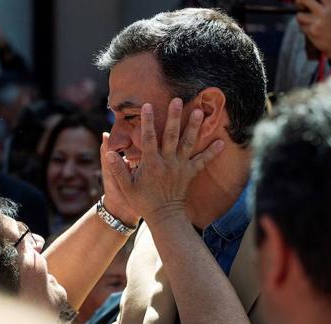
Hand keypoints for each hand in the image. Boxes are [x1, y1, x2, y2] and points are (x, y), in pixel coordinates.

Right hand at [104, 98, 223, 222]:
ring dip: (194, 127)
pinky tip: (221, 142)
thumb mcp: (126, 187)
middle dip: (174, 117)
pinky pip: (202, 161)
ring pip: (188, 144)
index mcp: (151, 163)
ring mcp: (180, 167)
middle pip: (171, 136)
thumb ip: (118, 169)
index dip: (148, 121)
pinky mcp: (190, 173)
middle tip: (178, 100)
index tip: (148, 105)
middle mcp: (167, 162)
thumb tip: (109, 152)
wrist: (164, 216)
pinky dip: (212, 152)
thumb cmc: (143, 201)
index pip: (148, 138)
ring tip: (200, 112)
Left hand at [296, 0, 330, 58]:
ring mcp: (317, 21)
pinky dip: (304, 29)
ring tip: (308, 23)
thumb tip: (304, 3)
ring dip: (301, 19)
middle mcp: (324, 12)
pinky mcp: (312, 31)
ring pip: (300, 16)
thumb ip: (322, 7)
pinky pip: (301, 27)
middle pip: (306, 0)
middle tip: (298, 3)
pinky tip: (312, 31)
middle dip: (299, 1)